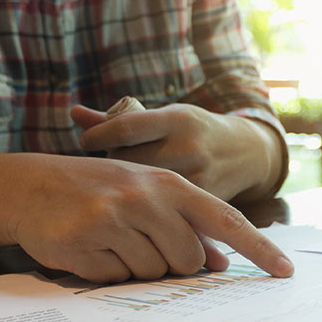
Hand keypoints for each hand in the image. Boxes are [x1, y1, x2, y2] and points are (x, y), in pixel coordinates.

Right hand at [0, 154, 293, 283]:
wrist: (29, 185)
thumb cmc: (99, 192)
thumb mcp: (147, 196)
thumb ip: (185, 225)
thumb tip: (218, 264)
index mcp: (171, 185)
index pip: (228, 221)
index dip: (258, 249)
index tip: (285, 272)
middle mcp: (147, 198)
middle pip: (188, 259)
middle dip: (172, 264)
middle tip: (141, 243)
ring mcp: (115, 218)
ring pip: (153, 273)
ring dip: (136, 268)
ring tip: (112, 241)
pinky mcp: (85, 240)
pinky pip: (115, 279)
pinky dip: (106, 272)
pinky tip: (90, 247)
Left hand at [71, 103, 280, 202]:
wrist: (247, 152)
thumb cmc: (194, 131)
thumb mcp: (166, 117)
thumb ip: (120, 119)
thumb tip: (73, 112)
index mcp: (177, 120)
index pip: (125, 127)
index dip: (98, 136)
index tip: (86, 142)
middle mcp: (189, 146)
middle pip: (129, 162)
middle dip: (111, 166)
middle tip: (106, 167)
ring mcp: (199, 175)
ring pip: (145, 190)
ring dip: (127, 191)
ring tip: (123, 186)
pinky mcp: (205, 200)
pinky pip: (165, 209)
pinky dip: (149, 209)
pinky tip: (142, 205)